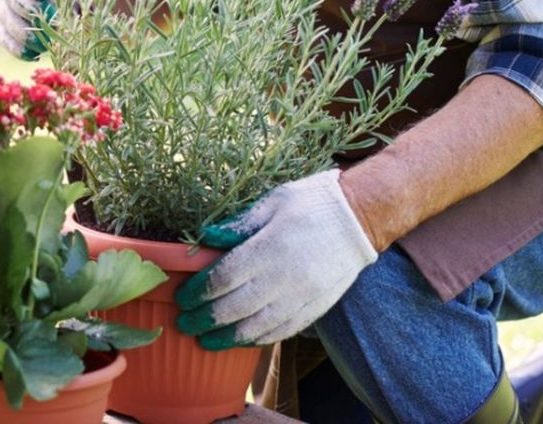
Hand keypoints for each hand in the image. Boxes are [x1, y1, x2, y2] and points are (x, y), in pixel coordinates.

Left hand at [173, 169, 376, 348]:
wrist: (361, 218)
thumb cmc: (312, 203)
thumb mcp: (273, 202)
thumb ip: (238, 225)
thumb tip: (204, 237)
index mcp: (269, 248)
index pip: (223, 278)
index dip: (199, 291)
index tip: (181, 297)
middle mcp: (284, 278)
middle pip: (234, 308)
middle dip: (204, 319)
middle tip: (183, 323)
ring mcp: (301, 297)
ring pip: (256, 328)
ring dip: (226, 337)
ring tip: (205, 340)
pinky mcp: (315, 308)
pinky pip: (281, 331)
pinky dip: (256, 339)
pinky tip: (240, 340)